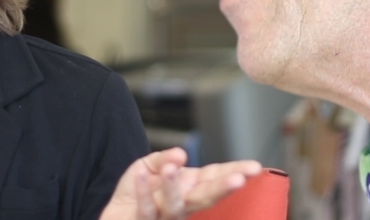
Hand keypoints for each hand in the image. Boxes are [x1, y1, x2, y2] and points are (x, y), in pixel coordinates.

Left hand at [100, 147, 262, 219]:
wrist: (114, 214)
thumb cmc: (137, 191)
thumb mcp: (150, 165)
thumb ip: (165, 158)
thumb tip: (181, 155)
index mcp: (189, 187)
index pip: (215, 177)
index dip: (235, 172)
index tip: (254, 168)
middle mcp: (182, 204)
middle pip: (205, 197)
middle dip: (223, 188)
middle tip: (239, 180)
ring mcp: (165, 215)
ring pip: (176, 206)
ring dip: (175, 187)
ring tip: (173, 168)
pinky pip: (146, 208)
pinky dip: (144, 191)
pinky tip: (141, 175)